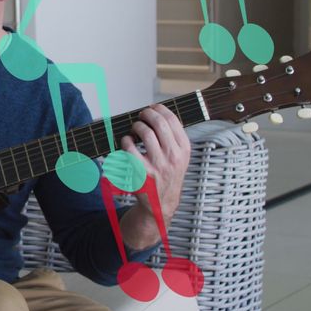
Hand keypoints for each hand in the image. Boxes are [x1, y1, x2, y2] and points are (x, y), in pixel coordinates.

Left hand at [118, 104, 190, 249]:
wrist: (161, 203)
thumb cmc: (168, 175)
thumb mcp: (180, 157)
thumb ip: (173, 138)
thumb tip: (159, 113)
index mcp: (184, 150)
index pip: (173, 121)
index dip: (160, 109)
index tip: (152, 107)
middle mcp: (173, 157)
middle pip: (159, 124)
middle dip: (147, 114)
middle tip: (141, 115)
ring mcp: (158, 165)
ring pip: (144, 133)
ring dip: (136, 126)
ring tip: (134, 129)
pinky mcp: (141, 172)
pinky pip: (129, 148)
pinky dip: (125, 141)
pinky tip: (127, 142)